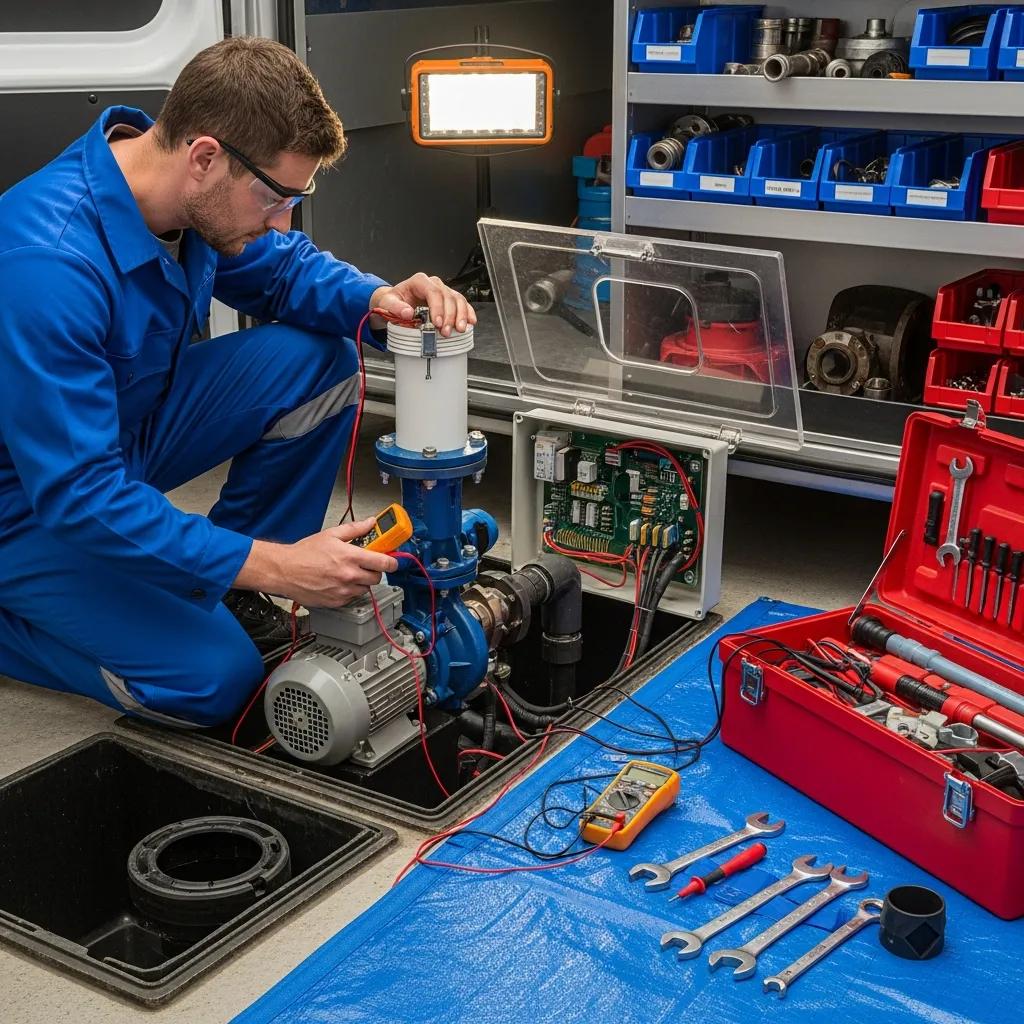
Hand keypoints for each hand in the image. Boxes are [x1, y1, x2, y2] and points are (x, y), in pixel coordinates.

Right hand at [238, 519, 398, 608]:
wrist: (284, 571)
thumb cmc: (303, 554)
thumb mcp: (331, 535)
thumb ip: (355, 529)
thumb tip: (370, 522)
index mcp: (350, 557)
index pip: (384, 562)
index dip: (392, 561)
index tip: (393, 560)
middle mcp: (349, 576)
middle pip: (378, 578)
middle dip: (374, 570)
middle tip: (365, 564)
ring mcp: (344, 590)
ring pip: (365, 588)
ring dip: (362, 581)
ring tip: (348, 573)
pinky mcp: (337, 601)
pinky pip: (353, 597)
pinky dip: (350, 591)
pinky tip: (339, 582)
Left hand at [370, 273, 476, 337]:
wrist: (395, 302)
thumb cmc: (393, 301)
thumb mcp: (387, 303)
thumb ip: (395, 307)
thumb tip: (407, 313)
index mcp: (419, 281)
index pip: (433, 292)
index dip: (438, 308)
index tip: (437, 323)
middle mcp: (433, 284)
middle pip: (448, 296)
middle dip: (450, 316)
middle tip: (446, 331)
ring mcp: (443, 291)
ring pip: (458, 299)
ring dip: (461, 315)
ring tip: (459, 329)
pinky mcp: (448, 300)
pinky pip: (462, 303)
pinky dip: (468, 312)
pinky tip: (471, 321)